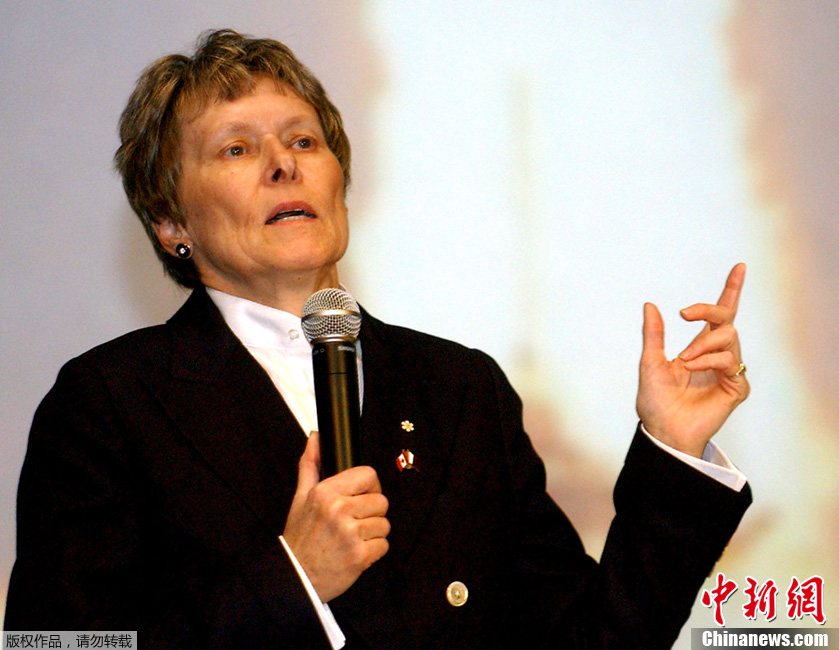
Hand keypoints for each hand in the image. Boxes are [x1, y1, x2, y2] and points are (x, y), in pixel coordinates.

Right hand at [283, 431, 389, 601]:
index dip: (369, 486)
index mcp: (326, 492)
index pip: (368, 474)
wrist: (295, 577)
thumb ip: (310, 464)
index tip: (361, 497)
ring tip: (353, 539)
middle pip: (381, 501)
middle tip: (355, 522)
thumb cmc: (300, 537)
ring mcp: (350, 533)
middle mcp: (339, 510)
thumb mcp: (300, 497)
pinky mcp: (359, 556)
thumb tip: (316, 437)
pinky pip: (384, 545)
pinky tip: (356, 552)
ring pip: (385, 524)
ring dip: (373, 533)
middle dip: (371, 513)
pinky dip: (374, 551)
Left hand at [636, 263, 749, 457]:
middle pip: (727, 318)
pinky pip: (729, 362)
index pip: (720, 314)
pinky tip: (691, 369)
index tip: (739, 267)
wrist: (661, 429)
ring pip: (728, 338)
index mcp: (698, 347)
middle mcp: (716, 355)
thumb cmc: (655, 400)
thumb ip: (654, 334)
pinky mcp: (736, 387)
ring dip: (703, 344)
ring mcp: (728, 371)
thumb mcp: (649, 361)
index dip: (731, 290)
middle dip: (708, 309)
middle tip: (684, 314)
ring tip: (684, 360)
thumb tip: (651, 305)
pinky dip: (708, 361)